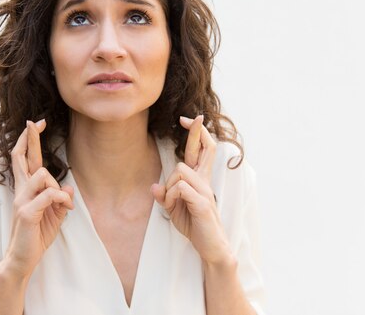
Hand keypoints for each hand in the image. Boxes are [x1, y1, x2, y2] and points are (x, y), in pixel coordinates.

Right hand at [0, 119, 74, 278]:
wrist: (22, 259)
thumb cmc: (36, 236)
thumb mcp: (54, 215)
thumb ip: (60, 200)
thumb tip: (69, 189)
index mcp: (27, 189)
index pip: (25, 159)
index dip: (29, 140)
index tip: (36, 124)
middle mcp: (21, 191)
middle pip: (21, 158)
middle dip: (30, 138)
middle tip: (35, 122)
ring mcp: (21, 200)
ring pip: (41, 175)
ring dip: (56, 185)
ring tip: (63, 203)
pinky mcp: (26, 212)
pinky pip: (48, 194)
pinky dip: (61, 198)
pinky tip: (66, 208)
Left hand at [151, 115, 232, 264]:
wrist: (210, 247)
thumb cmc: (194, 225)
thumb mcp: (173, 209)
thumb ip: (164, 196)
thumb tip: (154, 186)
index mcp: (199, 179)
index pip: (201, 151)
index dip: (197, 134)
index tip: (190, 119)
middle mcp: (204, 181)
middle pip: (205, 149)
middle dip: (197, 132)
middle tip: (192, 117)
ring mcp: (205, 190)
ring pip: (180, 171)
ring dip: (169, 187)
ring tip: (170, 204)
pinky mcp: (202, 203)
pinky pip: (180, 188)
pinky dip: (170, 197)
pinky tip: (173, 208)